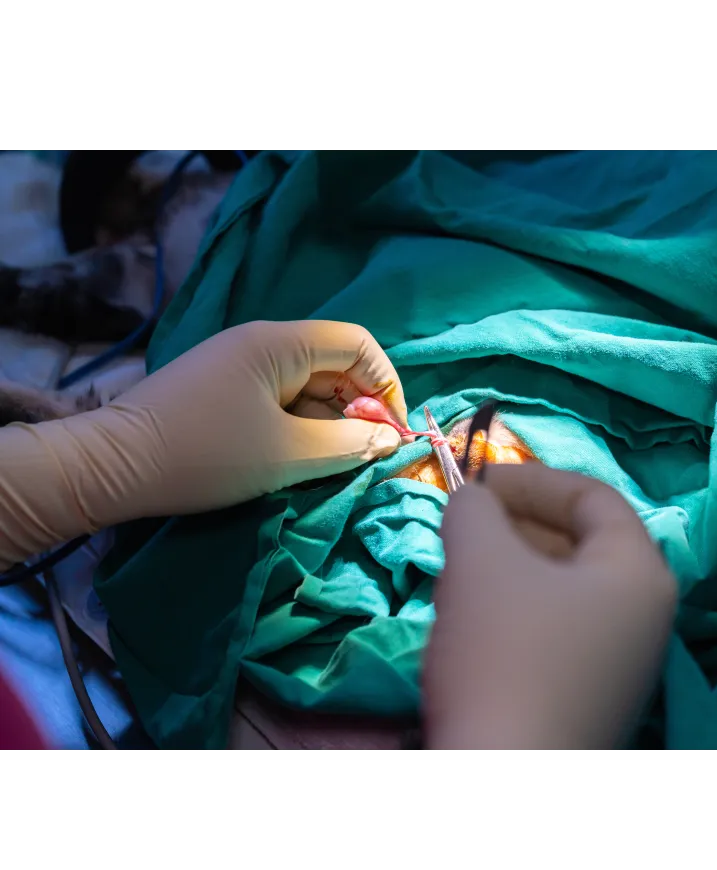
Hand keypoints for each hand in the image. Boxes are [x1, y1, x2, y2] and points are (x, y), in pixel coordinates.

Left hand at [0, 321, 406, 563]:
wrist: (112, 467)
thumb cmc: (207, 454)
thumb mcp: (289, 455)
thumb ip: (351, 444)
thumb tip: (391, 438)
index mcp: (281, 343)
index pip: (358, 345)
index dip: (386, 386)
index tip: (390, 433)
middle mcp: (263, 342)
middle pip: (335, 365)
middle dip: (359, 408)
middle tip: (363, 456)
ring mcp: (240, 365)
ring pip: (308, 386)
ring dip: (330, 423)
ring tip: (331, 464)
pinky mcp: (224, 389)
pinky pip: (280, 400)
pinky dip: (300, 427)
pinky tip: (298, 459)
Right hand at [423, 463, 676, 750]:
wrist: (502, 783)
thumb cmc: (504, 654)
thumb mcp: (481, 562)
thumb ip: (474, 510)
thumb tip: (471, 502)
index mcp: (638, 574)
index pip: (593, 497)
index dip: (530, 479)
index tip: (474, 484)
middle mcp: (642, 617)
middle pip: (579, 542)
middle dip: (513, 523)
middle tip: (460, 527)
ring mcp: (618, 664)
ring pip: (561, 588)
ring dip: (507, 565)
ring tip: (458, 571)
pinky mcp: (586, 698)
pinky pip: (553, 630)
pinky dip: (512, 609)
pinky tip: (470, 622)